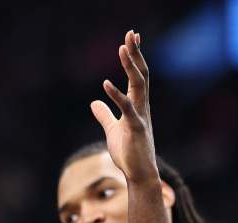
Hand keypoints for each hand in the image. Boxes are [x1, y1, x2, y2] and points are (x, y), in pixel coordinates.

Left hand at [90, 30, 158, 184]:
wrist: (139, 175)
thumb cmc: (129, 153)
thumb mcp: (112, 130)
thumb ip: (104, 115)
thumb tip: (94, 102)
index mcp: (138, 106)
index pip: (138, 76)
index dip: (135, 57)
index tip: (132, 38)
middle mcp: (142, 107)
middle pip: (142, 74)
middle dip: (136, 54)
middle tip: (131, 33)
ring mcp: (141, 116)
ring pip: (139, 85)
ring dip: (130, 66)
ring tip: (123, 48)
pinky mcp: (136, 129)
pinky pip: (126, 108)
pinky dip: (116, 95)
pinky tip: (105, 84)